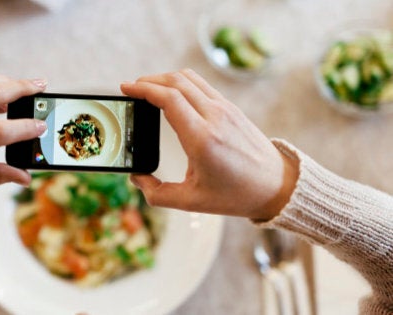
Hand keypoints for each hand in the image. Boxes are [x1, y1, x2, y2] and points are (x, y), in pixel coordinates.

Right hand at [121, 69, 297, 220]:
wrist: (277, 185)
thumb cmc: (236, 195)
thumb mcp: (191, 201)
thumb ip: (157, 194)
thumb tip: (137, 179)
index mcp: (202, 138)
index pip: (169, 98)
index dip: (143, 89)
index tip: (125, 89)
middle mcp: (214, 117)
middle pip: (175, 81)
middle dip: (148, 81)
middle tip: (131, 89)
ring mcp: (225, 109)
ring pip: (189, 78)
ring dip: (164, 78)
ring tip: (148, 89)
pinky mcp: (231, 108)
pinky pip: (201, 85)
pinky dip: (181, 83)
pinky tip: (171, 94)